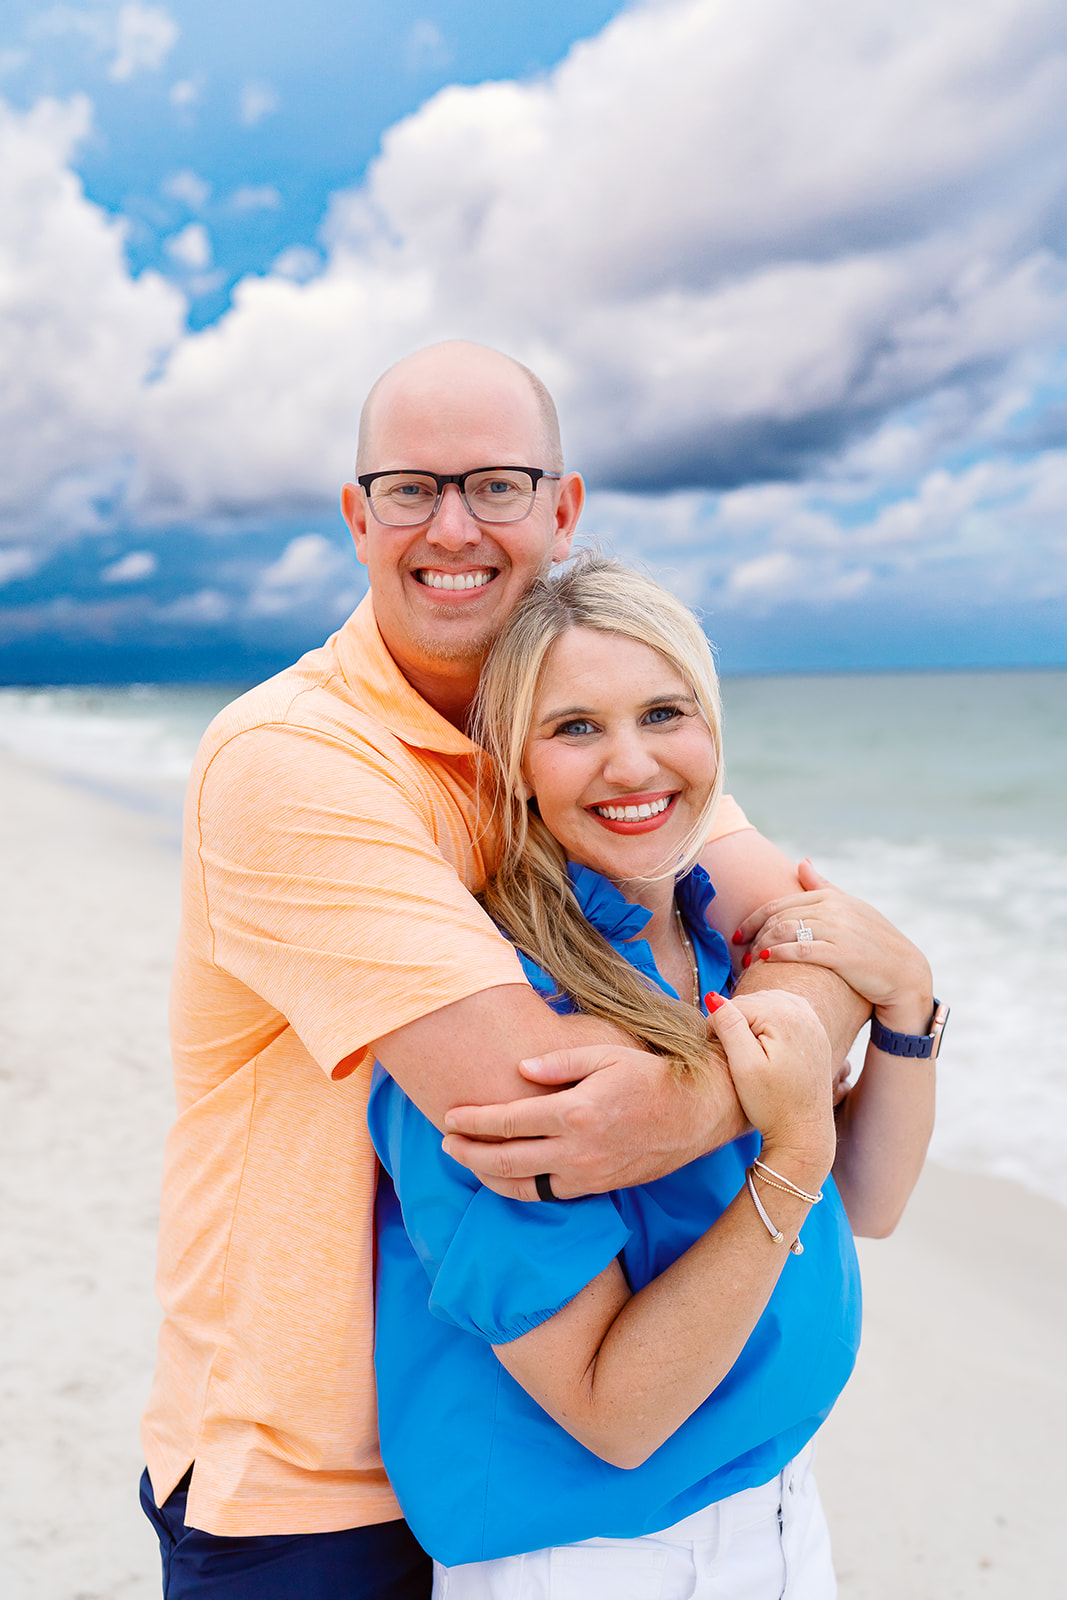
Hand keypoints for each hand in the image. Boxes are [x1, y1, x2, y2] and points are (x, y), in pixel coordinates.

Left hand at [442, 1043, 744, 1200]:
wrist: (696, 1114)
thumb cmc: (651, 1075)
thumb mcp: (607, 1053)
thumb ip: (559, 1063)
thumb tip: (520, 1069)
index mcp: (576, 1112)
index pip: (509, 1121)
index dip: (474, 1120)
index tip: (449, 1115)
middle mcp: (578, 1150)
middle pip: (506, 1160)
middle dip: (468, 1153)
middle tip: (445, 1143)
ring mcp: (587, 1174)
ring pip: (523, 1186)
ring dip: (488, 1176)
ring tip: (466, 1161)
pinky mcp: (597, 1188)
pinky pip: (547, 1194)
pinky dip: (520, 1188)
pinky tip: (506, 1175)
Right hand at [706, 992, 835, 1178]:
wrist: (805, 1132)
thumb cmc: (772, 1105)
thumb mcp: (744, 1066)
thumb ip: (729, 1027)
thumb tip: (713, 997)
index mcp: (784, 1016)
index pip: (735, 1005)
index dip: (718, 1027)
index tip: (718, 1054)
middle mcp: (803, 1013)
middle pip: (753, 1002)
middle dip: (737, 1022)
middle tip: (732, 1055)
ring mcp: (813, 1022)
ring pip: (769, 1004)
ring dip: (753, 1021)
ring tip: (747, 1051)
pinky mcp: (816, 1034)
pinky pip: (786, 1012)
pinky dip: (770, 1021)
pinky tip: (764, 1044)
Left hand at [735, 859, 932, 1031]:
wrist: (906, 974)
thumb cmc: (875, 943)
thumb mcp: (851, 908)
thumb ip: (823, 887)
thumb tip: (802, 862)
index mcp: (832, 897)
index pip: (781, 904)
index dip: (754, 919)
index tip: (739, 934)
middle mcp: (833, 909)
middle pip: (779, 917)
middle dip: (754, 934)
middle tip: (741, 951)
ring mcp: (838, 930)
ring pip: (785, 931)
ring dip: (762, 945)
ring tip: (750, 961)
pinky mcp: (842, 954)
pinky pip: (800, 950)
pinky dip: (778, 953)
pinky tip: (765, 961)